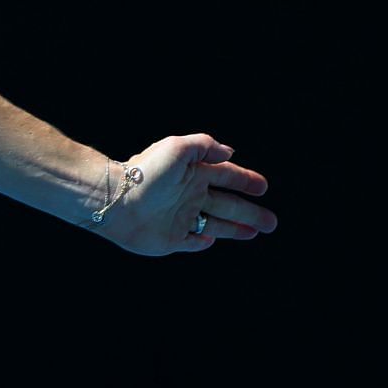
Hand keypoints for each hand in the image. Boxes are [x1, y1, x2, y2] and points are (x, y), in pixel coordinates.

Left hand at [100, 133, 276, 255]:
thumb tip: (229, 152)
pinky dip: (202, 242)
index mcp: (192, 174)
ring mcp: (180, 218)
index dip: (246, 181)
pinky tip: (212, 241)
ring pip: (215, 224)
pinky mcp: (170, 238)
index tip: (263, 187)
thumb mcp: (177, 148)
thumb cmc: (146, 173)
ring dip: (236, 228)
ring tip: (256, 232)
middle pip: (227, 205)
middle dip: (250, 212)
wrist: (116, 200)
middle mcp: (188, 196)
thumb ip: (204, 146)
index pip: (226, 176)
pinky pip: (191, 241)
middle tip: (272, 222)